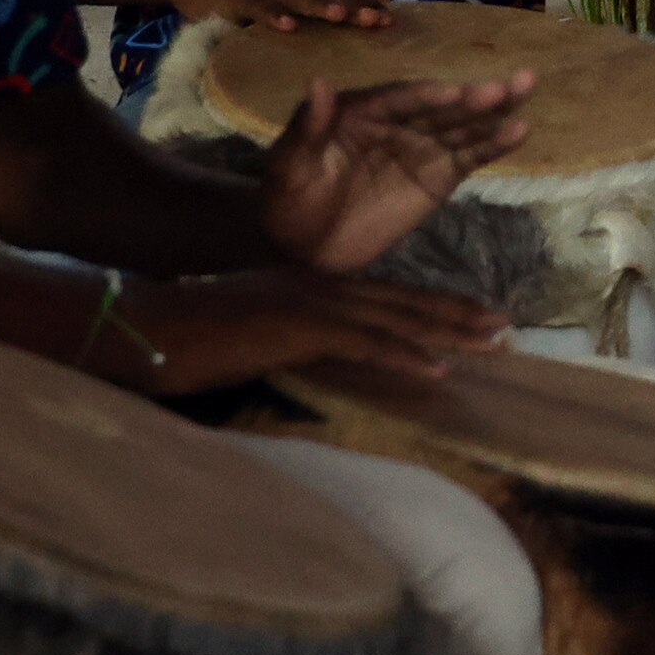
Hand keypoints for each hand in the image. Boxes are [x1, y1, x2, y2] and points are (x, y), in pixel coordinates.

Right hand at [109, 269, 508, 398]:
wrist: (146, 326)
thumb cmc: (193, 337)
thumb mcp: (260, 335)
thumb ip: (299, 340)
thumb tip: (329, 358)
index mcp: (313, 285)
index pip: (388, 296)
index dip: (436, 306)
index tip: (478, 317)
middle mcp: (320, 285)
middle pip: (404, 301)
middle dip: (458, 314)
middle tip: (508, 327)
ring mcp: (311, 302)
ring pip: (396, 316)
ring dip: (449, 331)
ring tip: (494, 343)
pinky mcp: (298, 325)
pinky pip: (363, 341)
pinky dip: (403, 354)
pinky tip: (438, 369)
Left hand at [256, 74, 536, 273]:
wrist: (302, 249)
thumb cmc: (288, 201)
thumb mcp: (289, 165)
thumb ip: (308, 127)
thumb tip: (319, 82)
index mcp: (359, 111)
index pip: (398, 99)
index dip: (425, 96)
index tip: (453, 94)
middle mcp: (397, 122)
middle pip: (440, 106)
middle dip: (473, 96)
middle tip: (508, 84)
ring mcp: (422, 149)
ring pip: (463, 125)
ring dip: (495, 110)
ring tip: (527, 87)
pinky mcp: (439, 177)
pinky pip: (471, 157)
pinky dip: (495, 144)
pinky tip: (520, 131)